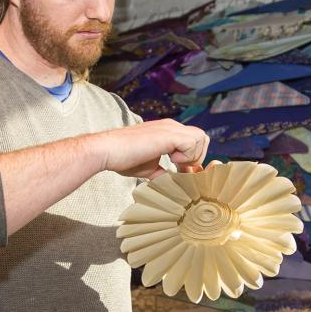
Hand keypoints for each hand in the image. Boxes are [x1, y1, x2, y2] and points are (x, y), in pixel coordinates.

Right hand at [93, 119, 209, 178]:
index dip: (192, 159)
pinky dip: (186, 156)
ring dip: (192, 156)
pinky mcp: (168, 135)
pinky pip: (192, 142)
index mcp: (168, 132)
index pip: (194, 141)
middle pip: (202, 138)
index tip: (181, 173)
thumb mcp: (149, 169)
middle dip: (197, 157)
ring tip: (175, 163)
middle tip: (182, 169)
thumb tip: (173, 184)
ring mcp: (170, 128)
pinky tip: (170, 160)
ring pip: (201, 138)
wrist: (107, 150)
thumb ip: (163, 173)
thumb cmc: (123, 159)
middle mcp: (171, 126)